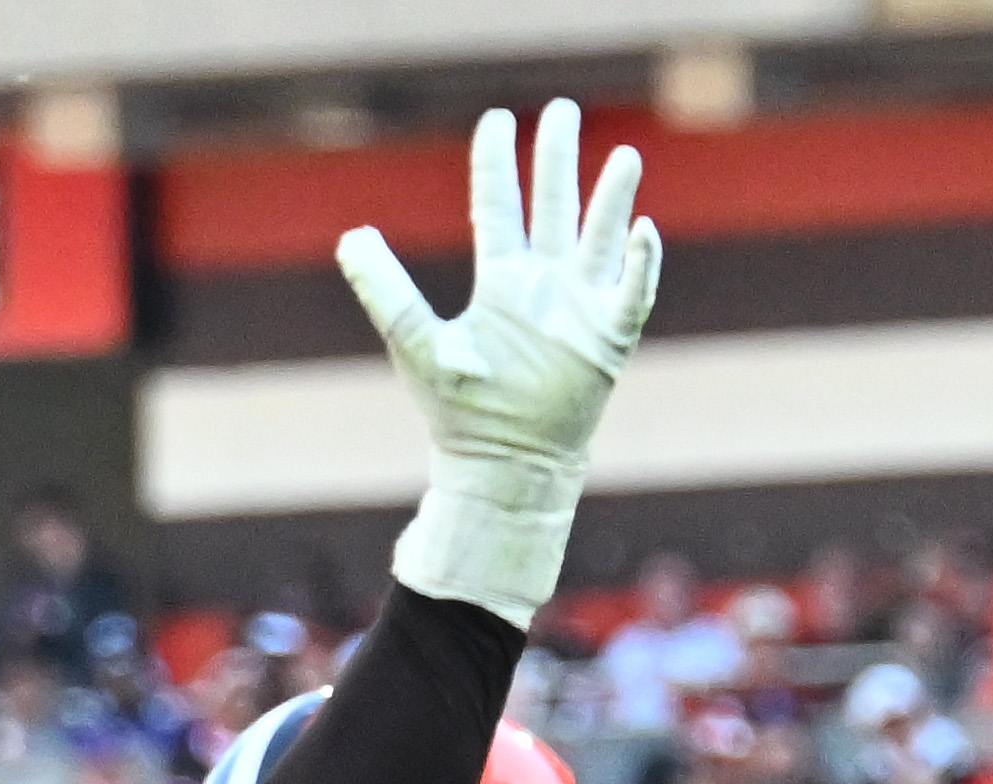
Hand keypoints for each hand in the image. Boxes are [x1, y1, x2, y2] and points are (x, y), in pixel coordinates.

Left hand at [337, 99, 658, 625]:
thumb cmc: (460, 410)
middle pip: (554, 205)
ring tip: (623, 157)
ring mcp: (579, 307)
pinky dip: (639, 261)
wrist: (504, 465)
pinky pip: (631, 291)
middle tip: (563, 110)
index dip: (497, 162)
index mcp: (500, 281)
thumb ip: (386, 290)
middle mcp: (542, 285)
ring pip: (599, 236)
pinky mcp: (607, 337)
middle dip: (559, 158)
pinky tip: (642, 227)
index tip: (496, 119)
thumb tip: (350, 237)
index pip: (498, 205)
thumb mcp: (416, 342)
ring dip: (610, 198)